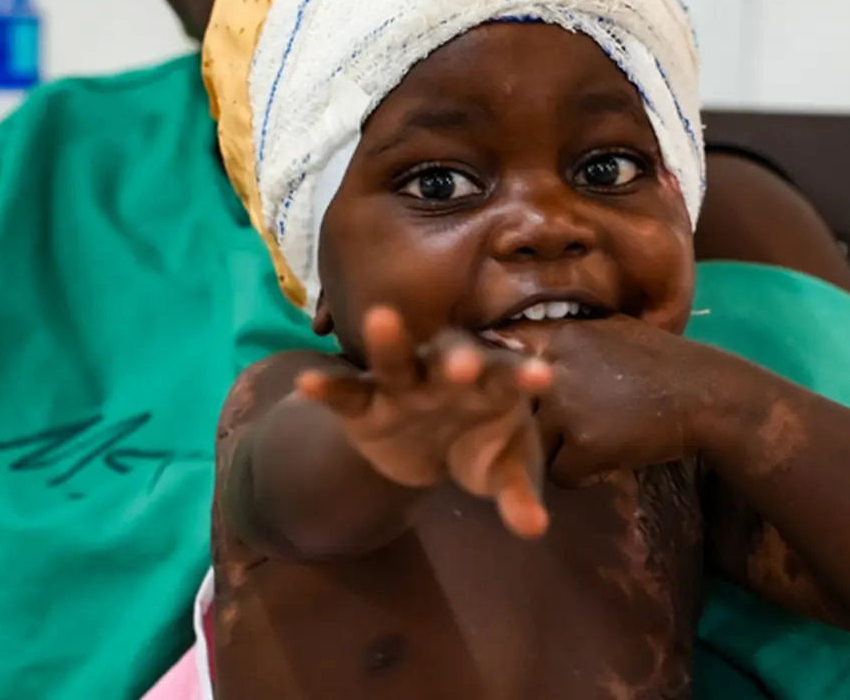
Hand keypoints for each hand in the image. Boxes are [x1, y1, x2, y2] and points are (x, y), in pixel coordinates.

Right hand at [297, 307, 554, 537]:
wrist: (429, 449)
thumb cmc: (478, 446)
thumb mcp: (501, 470)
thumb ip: (517, 494)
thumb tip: (535, 530)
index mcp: (490, 383)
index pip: (509, 376)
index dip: (524, 376)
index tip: (543, 377)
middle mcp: (445, 373)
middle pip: (451, 356)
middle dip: (458, 359)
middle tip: (463, 366)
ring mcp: (403, 385)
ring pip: (395, 360)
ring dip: (389, 343)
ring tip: (379, 319)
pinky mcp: (365, 403)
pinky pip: (347, 392)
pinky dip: (328, 386)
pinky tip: (306, 382)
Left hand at [494, 316, 730, 486]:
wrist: (707, 395)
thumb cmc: (664, 363)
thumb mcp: (612, 332)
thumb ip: (569, 341)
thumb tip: (524, 342)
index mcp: (559, 336)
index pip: (503, 356)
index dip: (504, 381)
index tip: (508, 395)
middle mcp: (553, 367)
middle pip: (514, 411)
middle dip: (535, 424)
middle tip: (564, 431)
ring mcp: (567, 406)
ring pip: (534, 446)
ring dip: (559, 452)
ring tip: (594, 443)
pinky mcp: (585, 444)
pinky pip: (560, 475)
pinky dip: (583, 475)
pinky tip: (610, 460)